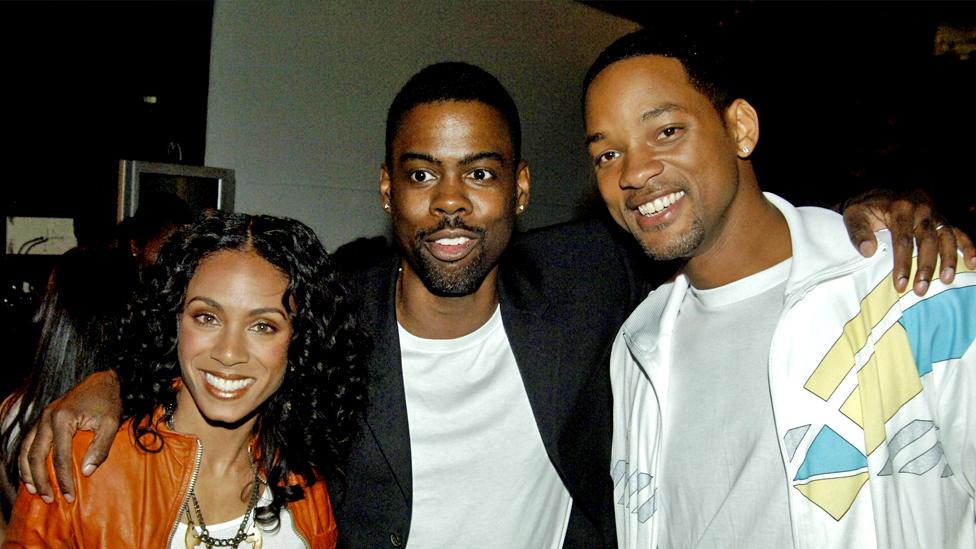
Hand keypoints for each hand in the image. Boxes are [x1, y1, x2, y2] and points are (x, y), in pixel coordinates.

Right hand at [18, 371, 121, 502]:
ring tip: (35, 491)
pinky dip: (27, 460)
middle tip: (50, 499)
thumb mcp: (111, 424)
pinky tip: (31, 474)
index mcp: (62, 419)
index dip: (64, 479)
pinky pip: (28, 443)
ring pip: (26, 450)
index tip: (70, 496)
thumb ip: (100, 448)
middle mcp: (46, 418)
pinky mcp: (43, 419)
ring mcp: (42, 418)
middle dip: (42, 480)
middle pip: (36, 456)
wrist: (103, 380)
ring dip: (28, 472)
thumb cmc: (108, 402)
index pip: (60, 457)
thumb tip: (86, 472)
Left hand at [842, 189, 975, 294]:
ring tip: (946, 281)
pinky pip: (958, 232)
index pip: (903, 240)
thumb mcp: (853, 216)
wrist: (876, 193)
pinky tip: (974, 263)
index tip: (900, 284)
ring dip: (949, 260)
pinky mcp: (942, 218)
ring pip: (946, 237)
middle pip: (927, 240)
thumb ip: (858, 233)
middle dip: (925, 267)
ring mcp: (934, 213)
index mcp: (899, 208)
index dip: (902, 263)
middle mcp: (921, 209)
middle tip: (920, 290)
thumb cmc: (864, 209)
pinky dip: (968, 246)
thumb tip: (869, 252)